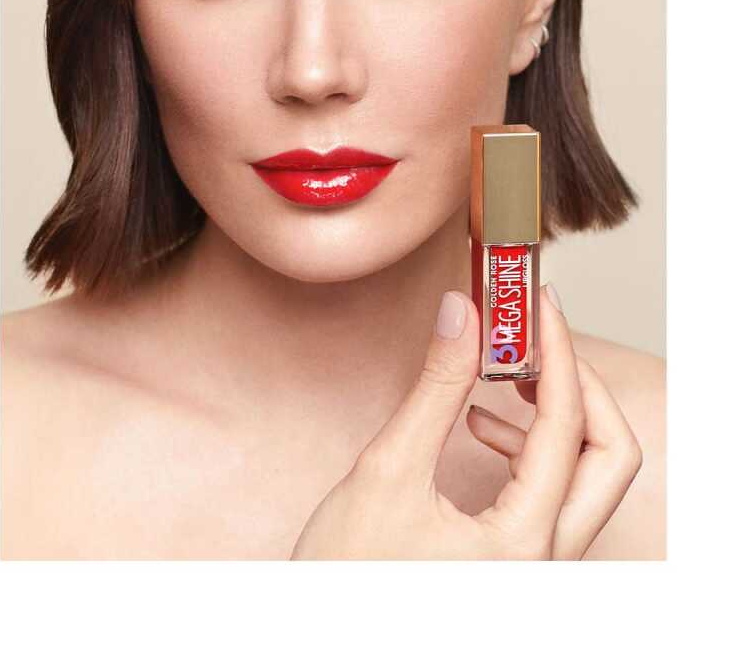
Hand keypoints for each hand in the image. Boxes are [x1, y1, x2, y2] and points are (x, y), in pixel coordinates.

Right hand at [289, 285, 642, 559]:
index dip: (556, 352)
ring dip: (557, 414)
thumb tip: (463, 312)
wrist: (322, 637)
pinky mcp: (519, 564)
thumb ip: (435, 387)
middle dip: (579, 384)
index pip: (566, 426)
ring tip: (504, 374)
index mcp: (521, 545)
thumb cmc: (346, 577)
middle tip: (537, 338)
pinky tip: (481, 427)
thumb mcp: (386, 471)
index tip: (537, 305)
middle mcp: (546, 563)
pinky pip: (557, 497)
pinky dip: (534, 448)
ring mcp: (537, 568)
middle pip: (609, 458)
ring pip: (588, 478)